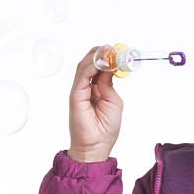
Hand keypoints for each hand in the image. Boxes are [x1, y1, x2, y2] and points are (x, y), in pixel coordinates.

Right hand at [67, 46, 122, 161]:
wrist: (96, 146)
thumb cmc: (105, 128)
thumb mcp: (113, 100)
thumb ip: (108, 84)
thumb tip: (108, 68)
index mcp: (95, 89)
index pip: (99, 68)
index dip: (107, 58)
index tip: (117, 51)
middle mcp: (86, 88)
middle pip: (89, 64)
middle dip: (100, 54)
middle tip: (112, 47)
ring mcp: (79, 91)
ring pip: (84, 67)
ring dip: (96, 56)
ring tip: (107, 50)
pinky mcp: (75, 95)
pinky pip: (82, 76)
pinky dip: (90, 66)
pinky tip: (100, 60)